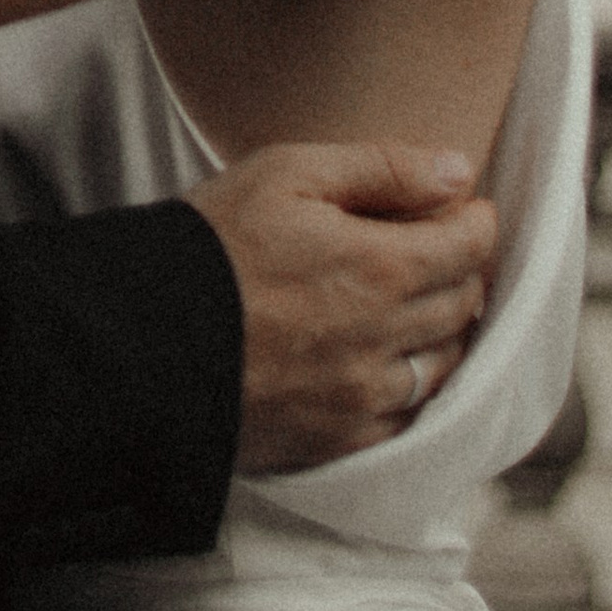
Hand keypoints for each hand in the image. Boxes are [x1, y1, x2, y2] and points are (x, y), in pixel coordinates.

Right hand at [193, 140, 496, 473]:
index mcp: (380, 267)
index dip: (475, 222)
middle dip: (461, 271)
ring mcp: (362, 399)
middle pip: (464, 305)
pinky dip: (411, 388)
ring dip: (443, 331)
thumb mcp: (286, 173)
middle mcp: (384, 340)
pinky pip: (407, 419)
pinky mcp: (336, 442)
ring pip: (444, 365)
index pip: (472, 247)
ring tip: (414, 306)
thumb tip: (459, 172)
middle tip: (437, 250)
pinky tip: (385, 364)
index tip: (463, 210)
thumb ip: (381, 168)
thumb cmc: (208, 243)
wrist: (136, 339)